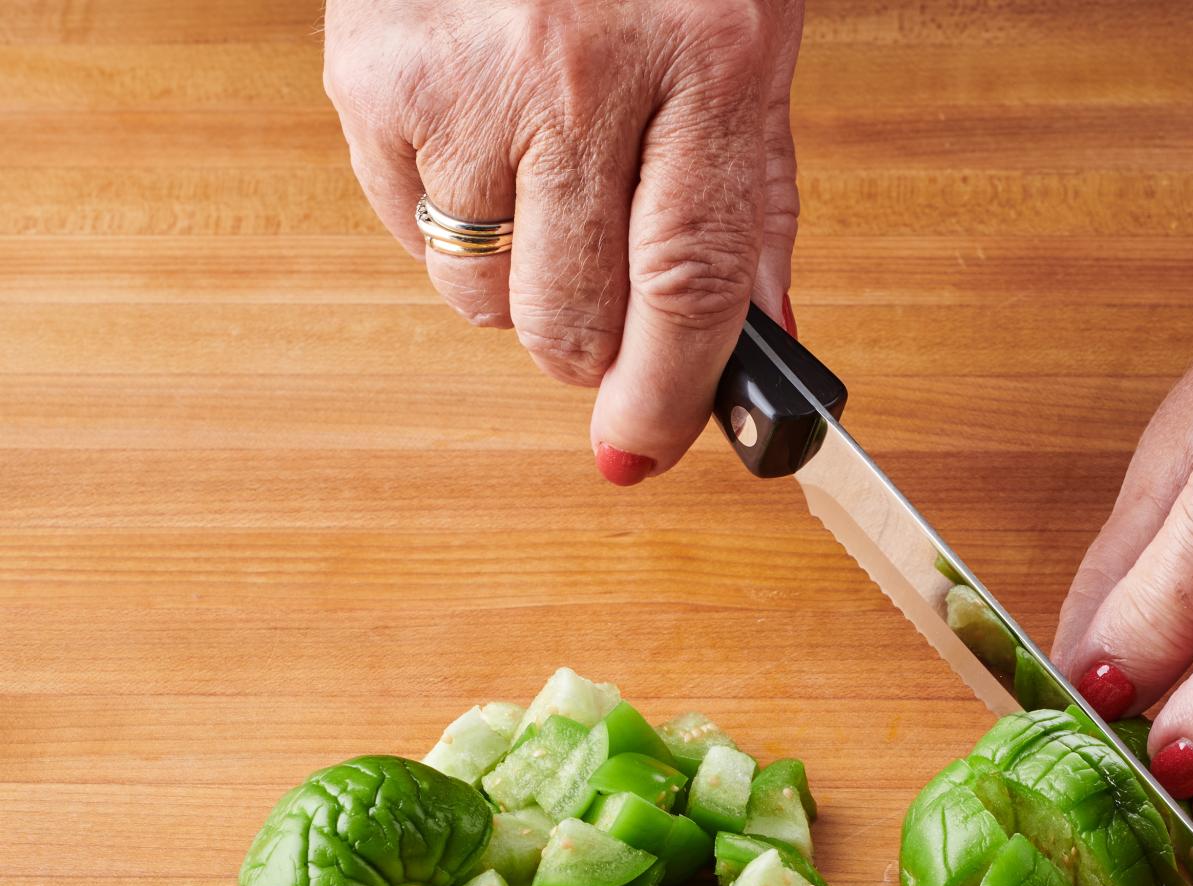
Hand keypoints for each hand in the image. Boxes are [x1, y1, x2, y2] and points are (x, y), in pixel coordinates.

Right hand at [324, 0, 801, 481]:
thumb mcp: (750, 56)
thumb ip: (753, 209)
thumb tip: (753, 352)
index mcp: (712, 64)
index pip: (687, 285)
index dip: (664, 395)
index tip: (640, 454)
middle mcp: (583, 73)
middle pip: (569, 312)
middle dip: (590, 351)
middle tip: (604, 321)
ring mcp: (464, 75)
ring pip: (479, 289)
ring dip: (518, 281)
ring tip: (545, 187)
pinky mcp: (370, 71)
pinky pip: (406, 226)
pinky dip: (447, 218)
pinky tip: (483, 141)